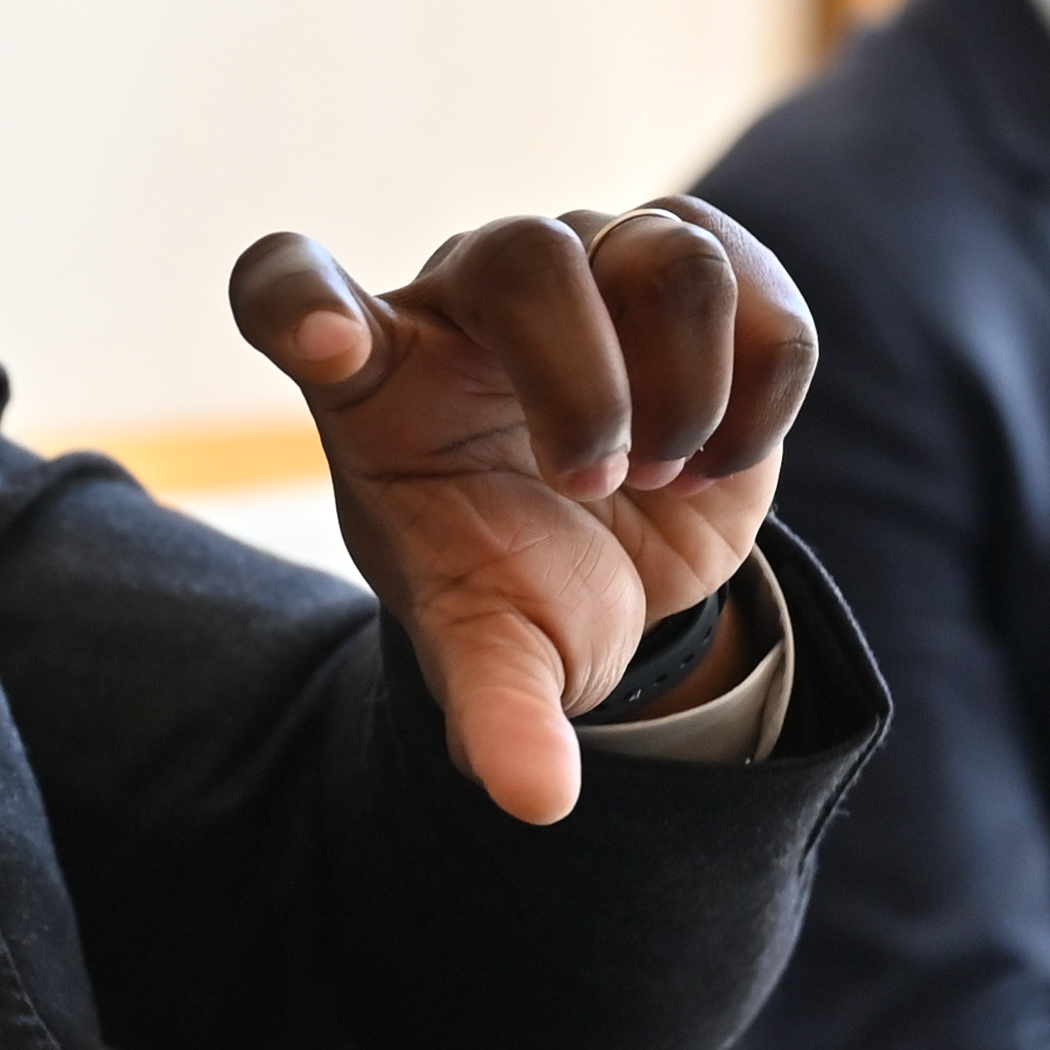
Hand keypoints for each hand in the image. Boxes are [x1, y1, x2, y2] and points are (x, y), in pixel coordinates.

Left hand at [229, 201, 813, 825]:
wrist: (618, 559)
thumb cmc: (512, 578)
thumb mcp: (491, 650)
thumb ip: (499, 716)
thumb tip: (538, 801)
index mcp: (376, 370)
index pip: (287, 285)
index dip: (302, 299)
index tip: (333, 348)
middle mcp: (472, 292)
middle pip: (524, 257)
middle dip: (581, 382)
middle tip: (597, 486)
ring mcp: (592, 261)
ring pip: (664, 249)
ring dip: (684, 380)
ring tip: (665, 474)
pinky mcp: (699, 271)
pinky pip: (754, 284)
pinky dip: (761, 386)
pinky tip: (722, 459)